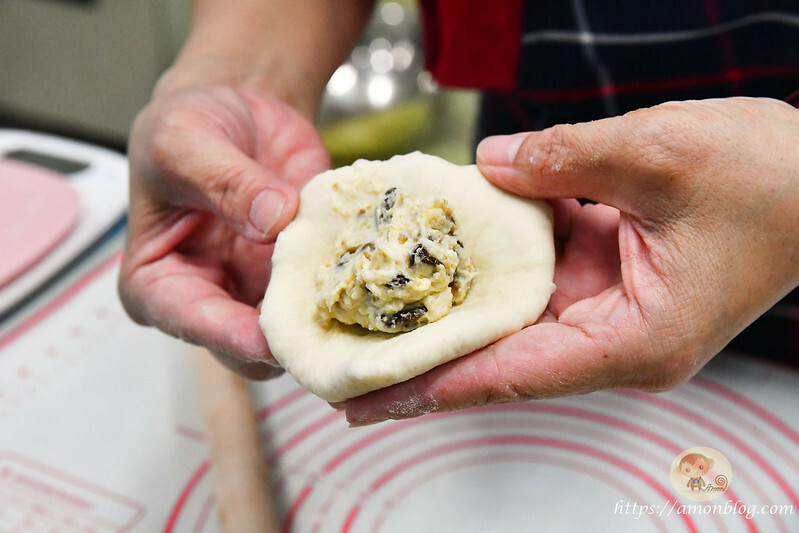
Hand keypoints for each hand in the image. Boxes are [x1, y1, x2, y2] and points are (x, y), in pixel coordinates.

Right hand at [119, 84, 328, 377]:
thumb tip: (273, 218)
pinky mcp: (299, 279)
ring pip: (295, 334)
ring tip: (354, 298)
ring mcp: (259, 294)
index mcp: (156, 284)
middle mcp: (209, 300)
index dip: (229, 334)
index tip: (266, 338)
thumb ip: (225, 181)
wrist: (239, 108)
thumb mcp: (184, 142)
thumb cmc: (188, 126)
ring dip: (324, 321)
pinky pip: (329, 299)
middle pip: (247, 348)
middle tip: (324, 322)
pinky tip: (373, 278)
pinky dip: (349, 292)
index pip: (191, 322)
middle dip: (285, 340)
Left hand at [342, 97, 798, 424]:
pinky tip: (439, 256)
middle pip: (500, 359)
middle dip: (424, 360)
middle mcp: (616, 341)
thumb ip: (565, 158)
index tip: (367, 402)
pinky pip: (534, 281)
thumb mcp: (662, 155)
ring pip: (512, 321)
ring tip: (372, 317)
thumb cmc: (773, 182)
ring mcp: (609, 314)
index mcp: (635, 340)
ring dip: (450, 313)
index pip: (512, 375)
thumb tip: (490, 167)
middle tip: (347, 366)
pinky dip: (489, 268)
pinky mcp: (607, 282)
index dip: (433, 388)